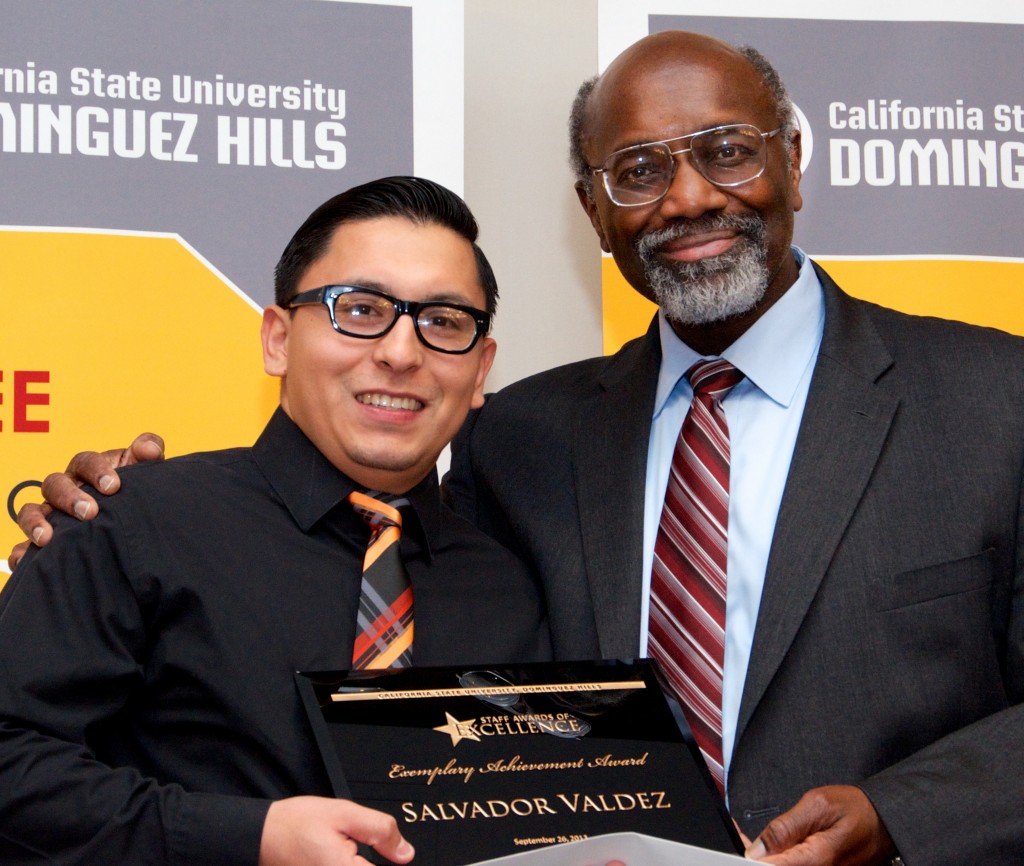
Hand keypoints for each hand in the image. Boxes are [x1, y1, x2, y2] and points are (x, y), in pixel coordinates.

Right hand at [8, 433, 163, 569]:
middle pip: (55, 484)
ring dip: (36, 522)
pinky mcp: (46, 538)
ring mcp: (52, 513)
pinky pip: (25, 544)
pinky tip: (28, 559)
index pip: (86, 462)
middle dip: (70, 497)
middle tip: (89, 512)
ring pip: (33, 510)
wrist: (134, 523)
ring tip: (47, 537)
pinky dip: (23, 551)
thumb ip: (149, 452)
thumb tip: (149, 449)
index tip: (113, 486)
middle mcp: (66, 488)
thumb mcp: (143, 471)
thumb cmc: (134, 491)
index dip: (97, 471)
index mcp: (88, 470)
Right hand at [259, 796, 413, 865]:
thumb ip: (379, 831)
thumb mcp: (343, 814)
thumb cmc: (296, 824)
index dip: (392, 861)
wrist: (261, 836)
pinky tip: (345, 857)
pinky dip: (350, 865)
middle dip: (374, 861)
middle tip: (369, 849)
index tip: (392, 852)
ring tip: (348, 850)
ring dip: (362, 863)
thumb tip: (405, 853)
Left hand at [744, 785, 894, 865]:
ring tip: (756, 839)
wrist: (885, 820)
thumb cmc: (856, 809)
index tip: (738, 843)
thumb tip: (757, 850)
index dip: (751, 857)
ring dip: (766, 855)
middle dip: (756, 854)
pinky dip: (779, 856)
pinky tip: (772, 846)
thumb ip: (785, 826)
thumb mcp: (817, 805)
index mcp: (816, 859)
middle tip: (741, 835)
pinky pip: (794, 865)